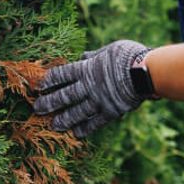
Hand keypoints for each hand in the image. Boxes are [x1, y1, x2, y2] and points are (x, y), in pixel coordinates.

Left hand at [34, 40, 149, 136]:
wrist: (146, 72)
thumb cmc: (129, 56)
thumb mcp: (109, 49)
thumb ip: (94, 55)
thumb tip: (82, 56)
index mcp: (87, 69)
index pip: (63, 75)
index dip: (50, 80)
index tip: (39, 86)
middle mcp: (89, 86)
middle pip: (65, 95)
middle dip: (50, 102)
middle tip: (37, 109)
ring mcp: (99, 100)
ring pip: (77, 112)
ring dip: (64, 119)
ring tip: (53, 125)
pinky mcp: (110, 112)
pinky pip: (95, 122)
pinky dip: (85, 128)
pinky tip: (76, 134)